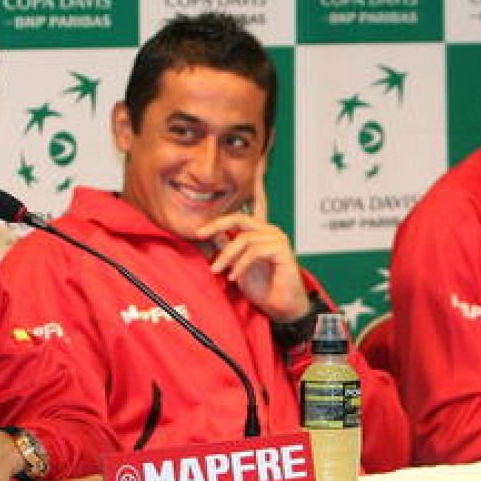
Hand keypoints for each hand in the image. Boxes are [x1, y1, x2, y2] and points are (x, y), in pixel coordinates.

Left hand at [196, 155, 309, 322]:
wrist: (281, 308)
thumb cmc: (261, 288)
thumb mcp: (235, 265)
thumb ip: (224, 247)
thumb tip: (207, 235)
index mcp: (259, 231)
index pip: (249, 207)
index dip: (248, 189)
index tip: (246, 173)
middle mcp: (269, 231)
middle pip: (238, 218)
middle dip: (216, 225)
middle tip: (198, 234)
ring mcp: (277, 239)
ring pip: (243, 237)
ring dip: (226, 256)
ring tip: (218, 271)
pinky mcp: (282, 250)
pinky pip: (254, 250)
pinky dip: (240, 264)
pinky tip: (235, 277)